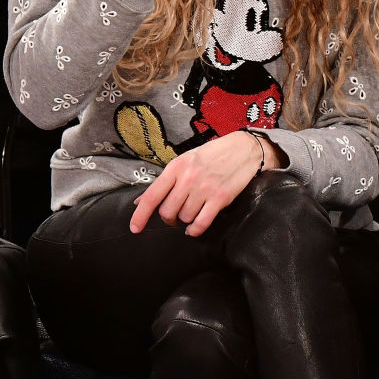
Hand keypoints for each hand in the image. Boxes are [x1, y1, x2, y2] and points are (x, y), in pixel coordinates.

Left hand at [129, 130, 270, 236]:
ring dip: (185, 220)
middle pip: (167, 211)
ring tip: (191, 212)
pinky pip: (201, 223)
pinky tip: (194, 227)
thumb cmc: (213, 154)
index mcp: (176, 167)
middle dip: (169, 218)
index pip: (152, 195)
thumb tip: (141, 201)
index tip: (135, 228)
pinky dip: (195, 230)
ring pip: (184, 218)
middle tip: (175, 215)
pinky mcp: (220, 198)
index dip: (140, 215)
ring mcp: (204, 189)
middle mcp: (188, 178)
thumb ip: (165, 181)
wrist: (244, 148)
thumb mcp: (186, 160)